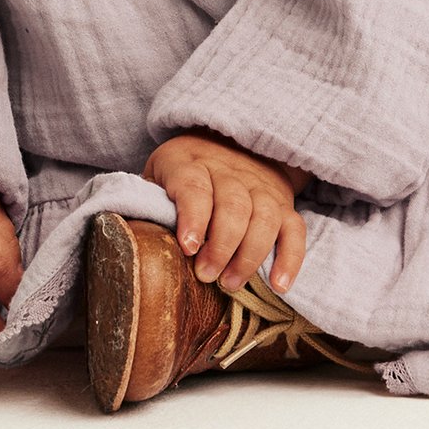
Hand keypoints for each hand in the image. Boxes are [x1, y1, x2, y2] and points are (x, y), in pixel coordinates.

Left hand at [140, 126, 309, 296]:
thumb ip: (150, 204)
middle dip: (221, 246)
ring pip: (264, 217)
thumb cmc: (183, 173)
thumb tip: (135, 241)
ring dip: (249, 255)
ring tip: (231, 283)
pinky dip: (290, 258)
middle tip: (207, 275)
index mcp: (190, 163)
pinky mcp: (283, 203)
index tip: (189, 247)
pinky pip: (294, 229)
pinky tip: (279, 284)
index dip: (193, 216)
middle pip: (233, 206)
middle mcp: (228, 171)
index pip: (194, 186)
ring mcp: (260, 186)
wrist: (226, 143)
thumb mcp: (158, 177)